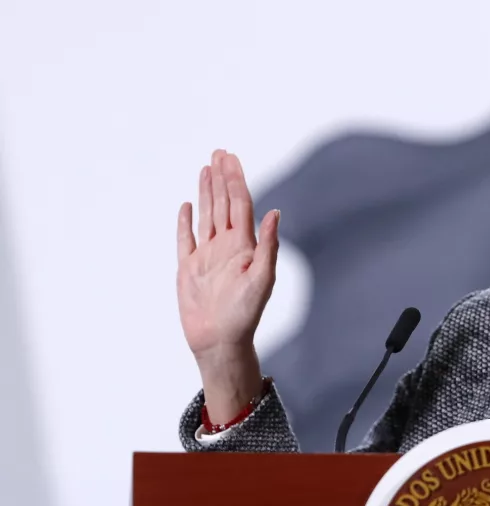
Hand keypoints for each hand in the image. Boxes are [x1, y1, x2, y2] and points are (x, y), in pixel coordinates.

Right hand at [176, 150, 279, 420]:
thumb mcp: (262, 279)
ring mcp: (207, 256)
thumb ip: (269, 245)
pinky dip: (185, 221)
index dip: (236, 179)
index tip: (230, 158)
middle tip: (219, 152)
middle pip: (224, 203)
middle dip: (222, 177)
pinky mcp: (188, 268)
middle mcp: (227, 246)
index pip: (240, 204)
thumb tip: (275, 212)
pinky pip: (185, 238)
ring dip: (206, 191)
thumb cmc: (245, 315)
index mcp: (244, 246)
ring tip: (205, 168)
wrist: (221, 342)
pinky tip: (187, 205)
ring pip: (206, 215)